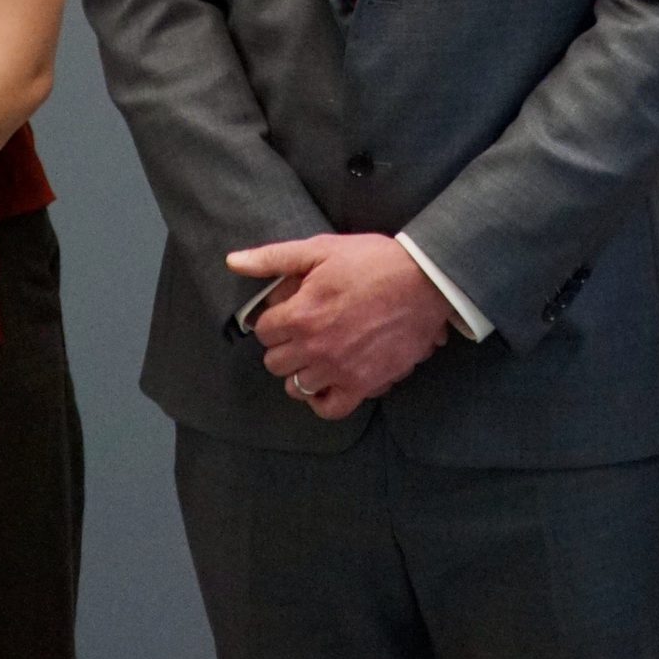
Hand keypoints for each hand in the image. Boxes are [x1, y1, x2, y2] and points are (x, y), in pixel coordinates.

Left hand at [227, 234, 453, 420]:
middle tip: (301, 333)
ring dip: (300, 372)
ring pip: (296, 387)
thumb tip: (233, 261)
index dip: (274, 320)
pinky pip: (329, 408)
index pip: (264, 332)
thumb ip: (274, 258)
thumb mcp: (320, 249)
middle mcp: (314, 347)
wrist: (424, 281)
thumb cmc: (372, 261)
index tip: (288, 313)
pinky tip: (327, 383)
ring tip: (314, 356)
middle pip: (275, 362)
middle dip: (283, 346)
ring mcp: (338, 369)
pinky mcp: (363, 384)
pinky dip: (322, 400)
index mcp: (300, 314)